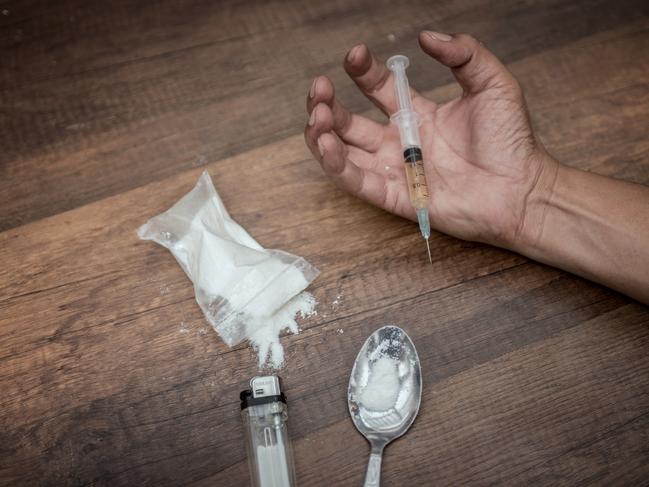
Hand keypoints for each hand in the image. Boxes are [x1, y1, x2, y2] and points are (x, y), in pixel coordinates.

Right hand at [304, 32, 557, 248]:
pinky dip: (337, 165)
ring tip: (316, 114)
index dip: (362, 71)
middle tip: (319, 87)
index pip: (377, 88)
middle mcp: (399, 141)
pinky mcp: (395, 197)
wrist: (522, 189)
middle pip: (350, 121)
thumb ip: (464, 54)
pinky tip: (327, 143)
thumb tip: (427, 36)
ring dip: (322, 133)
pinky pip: (357, 182)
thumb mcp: (493, 84)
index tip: (355, 54)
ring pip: (344, 152)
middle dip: (328, 103)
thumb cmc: (511, 141)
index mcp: (417, 114)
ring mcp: (395, 170)